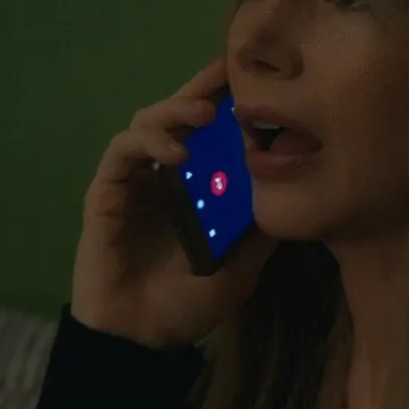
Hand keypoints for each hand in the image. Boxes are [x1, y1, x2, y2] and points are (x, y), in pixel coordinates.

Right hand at [70, 60, 277, 349]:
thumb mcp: (241, 266)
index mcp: (196, 185)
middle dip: (204, 88)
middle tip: (231, 71)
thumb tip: (300, 187)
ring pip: (148, 121)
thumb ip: (262, 228)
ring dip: (176, 109)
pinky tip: (175, 152)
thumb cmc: (187, 304)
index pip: (212, 130)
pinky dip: (148, 142)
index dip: (230, 101)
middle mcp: (164, 173)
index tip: (260, 78)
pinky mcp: (107, 191)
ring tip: (206, 113)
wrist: (139, 338)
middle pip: (180, 112)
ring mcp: (134, 180)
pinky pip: (123, 151)